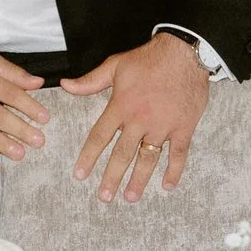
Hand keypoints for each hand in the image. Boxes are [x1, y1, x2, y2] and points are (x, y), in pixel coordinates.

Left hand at [65, 32, 208, 202]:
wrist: (184, 53)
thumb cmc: (148, 58)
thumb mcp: (115, 66)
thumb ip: (90, 81)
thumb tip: (66, 85)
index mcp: (121, 107)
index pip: (100, 137)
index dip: (89, 157)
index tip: (80, 175)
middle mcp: (140, 121)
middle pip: (122, 155)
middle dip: (112, 177)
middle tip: (104, 197)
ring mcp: (163, 126)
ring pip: (148, 159)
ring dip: (139, 180)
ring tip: (130, 197)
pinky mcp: (183, 128)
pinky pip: (179, 154)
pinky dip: (174, 171)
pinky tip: (167, 185)